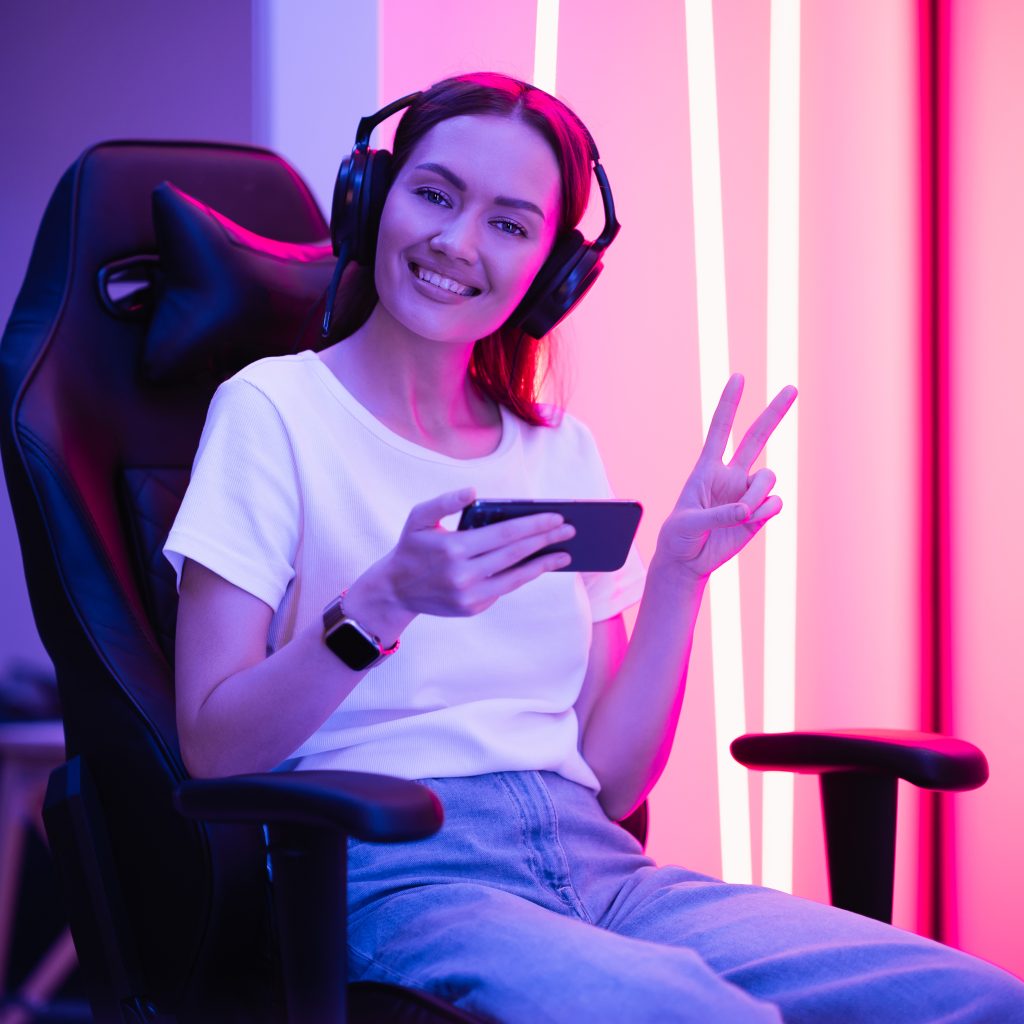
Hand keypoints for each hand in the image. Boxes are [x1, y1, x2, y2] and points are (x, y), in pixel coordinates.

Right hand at [362, 488, 575, 621]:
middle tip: (570, 530)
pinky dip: (523, 576)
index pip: (504, 534)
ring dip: (543, 564)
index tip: (556, 517)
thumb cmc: (411, 546)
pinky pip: (503, 589)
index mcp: (453, 548)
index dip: (533, 525)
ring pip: (515, 577)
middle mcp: (463, 574)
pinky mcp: (472, 608)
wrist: (395, 590)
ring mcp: (469, 595)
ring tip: (565, 554)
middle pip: (515, 554)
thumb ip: (445, 502)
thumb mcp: (418, 517)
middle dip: (545, 541)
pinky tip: (539, 565)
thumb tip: (474, 491)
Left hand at [657, 374, 796, 581]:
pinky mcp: (760, 512)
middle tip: (792, 387)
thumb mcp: (689, 523)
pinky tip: (752, 520)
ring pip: (768, 478)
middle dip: (774, 413)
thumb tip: (748, 509)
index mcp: (707, 469)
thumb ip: (718, 514)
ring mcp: (747, 492)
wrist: (688, 561)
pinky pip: (774, 502)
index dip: (729, 404)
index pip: (720, 429)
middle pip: (756, 437)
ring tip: (742, 513)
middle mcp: (730, 475)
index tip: (738, 377)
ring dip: (759, 493)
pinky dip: (766, 510)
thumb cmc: (679, 536)